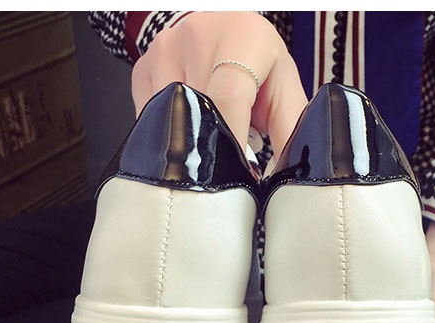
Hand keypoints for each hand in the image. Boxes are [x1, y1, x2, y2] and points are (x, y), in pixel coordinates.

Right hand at [131, 11, 307, 157]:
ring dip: (191, 137)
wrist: (228, 35)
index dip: (232, 141)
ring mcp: (166, 47)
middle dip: (213, 145)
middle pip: (197, 109)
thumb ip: (290, 133)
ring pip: (171, 116)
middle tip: (226, 165)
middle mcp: (200, 33)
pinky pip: (151, 116)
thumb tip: (289, 177)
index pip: (228, 97)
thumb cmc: (260, 66)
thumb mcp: (285, 93)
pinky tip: (191, 123)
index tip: (238, 174)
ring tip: (211, 137)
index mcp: (243, 36)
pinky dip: (171, 131)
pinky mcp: (143, 65)